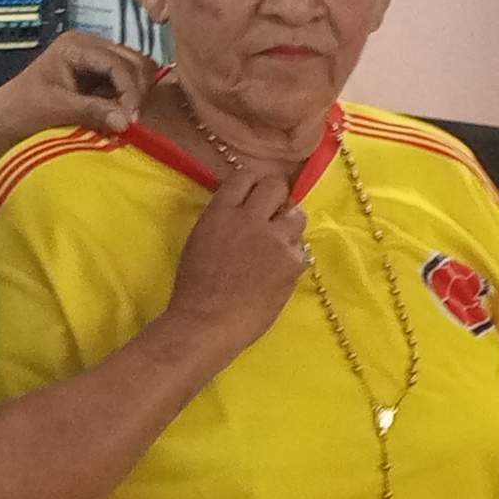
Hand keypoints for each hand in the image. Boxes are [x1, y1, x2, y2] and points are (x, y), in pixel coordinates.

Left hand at [0, 31, 158, 142]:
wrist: (4, 120)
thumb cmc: (22, 109)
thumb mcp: (56, 108)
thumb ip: (92, 110)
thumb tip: (127, 121)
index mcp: (76, 45)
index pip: (118, 62)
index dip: (130, 90)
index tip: (132, 119)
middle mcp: (90, 45)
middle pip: (134, 61)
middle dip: (137, 91)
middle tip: (132, 120)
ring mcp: (97, 59)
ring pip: (137, 71)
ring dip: (136, 95)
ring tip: (126, 118)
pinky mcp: (100, 75)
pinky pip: (127, 83)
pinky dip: (129, 99)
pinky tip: (121, 115)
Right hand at [161, 155, 308, 357]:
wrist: (208, 321)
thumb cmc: (195, 287)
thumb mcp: (201, 240)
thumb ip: (224, 220)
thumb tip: (245, 212)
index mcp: (221, 211)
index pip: (245, 176)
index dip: (253, 185)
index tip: (255, 196)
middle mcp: (250, 218)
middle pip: (276, 186)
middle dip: (277, 197)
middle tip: (274, 215)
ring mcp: (275, 239)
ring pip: (297, 215)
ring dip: (290, 225)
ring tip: (280, 244)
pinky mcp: (292, 261)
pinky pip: (303, 249)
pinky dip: (295, 257)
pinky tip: (281, 271)